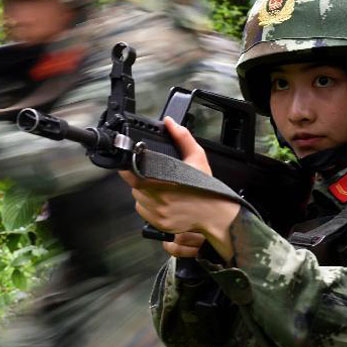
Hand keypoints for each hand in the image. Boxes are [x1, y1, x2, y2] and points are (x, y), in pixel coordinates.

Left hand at [119, 117, 238, 261]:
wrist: (217, 214)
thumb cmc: (207, 187)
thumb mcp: (197, 157)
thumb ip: (182, 138)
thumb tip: (169, 123)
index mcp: (165, 182)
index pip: (132, 174)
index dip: (129, 167)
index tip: (131, 162)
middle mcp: (159, 200)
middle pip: (135, 186)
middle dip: (141, 179)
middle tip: (155, 176)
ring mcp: (158, 214)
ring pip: (138, 199)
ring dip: (144, 193)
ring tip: (161, 189)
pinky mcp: (159, 224)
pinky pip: (143, 212)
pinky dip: (148, 206)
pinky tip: (163, 201)